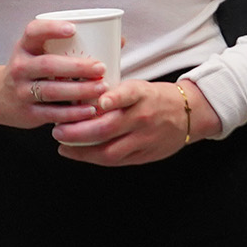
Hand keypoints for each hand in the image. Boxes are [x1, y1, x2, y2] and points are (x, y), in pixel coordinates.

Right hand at [0, 18, 109, 129]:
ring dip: (79, 90)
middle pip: (47, 65)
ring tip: (101, 88)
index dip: (51, 28)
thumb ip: (70, 46)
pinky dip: (73, 113)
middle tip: (100, 67)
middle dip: (76, 66)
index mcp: (24, 47)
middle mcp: (19, 67)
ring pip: (51, 90)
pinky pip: (52, 113)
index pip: (33, 31)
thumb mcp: (39, 52)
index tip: (73, 29)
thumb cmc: (31, 69)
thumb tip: (119, 40)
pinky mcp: (27, 113)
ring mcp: (22, 91)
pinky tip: (90, 110)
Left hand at [54, 77, 220, 165]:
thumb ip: (113, 93)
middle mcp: (143, 116)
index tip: (99, 101)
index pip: (128, 94)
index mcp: (141, 94)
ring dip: (82, 150)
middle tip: (57, 130)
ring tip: (63, 145)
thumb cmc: (154, 98)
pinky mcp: (144, 154)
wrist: (188, 115)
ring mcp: (144, 138)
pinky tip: (78, 153)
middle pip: (108, 127)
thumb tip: (77, 92)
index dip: (113, 98)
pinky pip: (115, 160)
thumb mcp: (137, 87)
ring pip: (109, 150)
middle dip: (78, 132)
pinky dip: (94, 157)